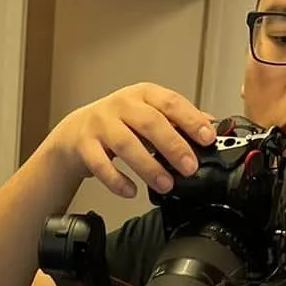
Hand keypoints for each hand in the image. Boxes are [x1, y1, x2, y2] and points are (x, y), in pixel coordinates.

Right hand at [49, 83, 215, 200]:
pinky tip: (131, 191)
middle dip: (173, 146)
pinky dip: (117, 180)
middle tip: (190, 167)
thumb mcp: (147, 114)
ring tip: (165, 184)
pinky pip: (101, 165)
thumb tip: (210, 124)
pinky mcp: (84, 145)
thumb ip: (176, 119)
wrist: (75, 133)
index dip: (191, 120)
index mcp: (142, 95)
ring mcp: (101, 124)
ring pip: (126, 144)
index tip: (207, 138)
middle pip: (150, 123)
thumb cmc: (116, 123)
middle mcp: (121, 105)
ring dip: (148, 166)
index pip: (171, 103)